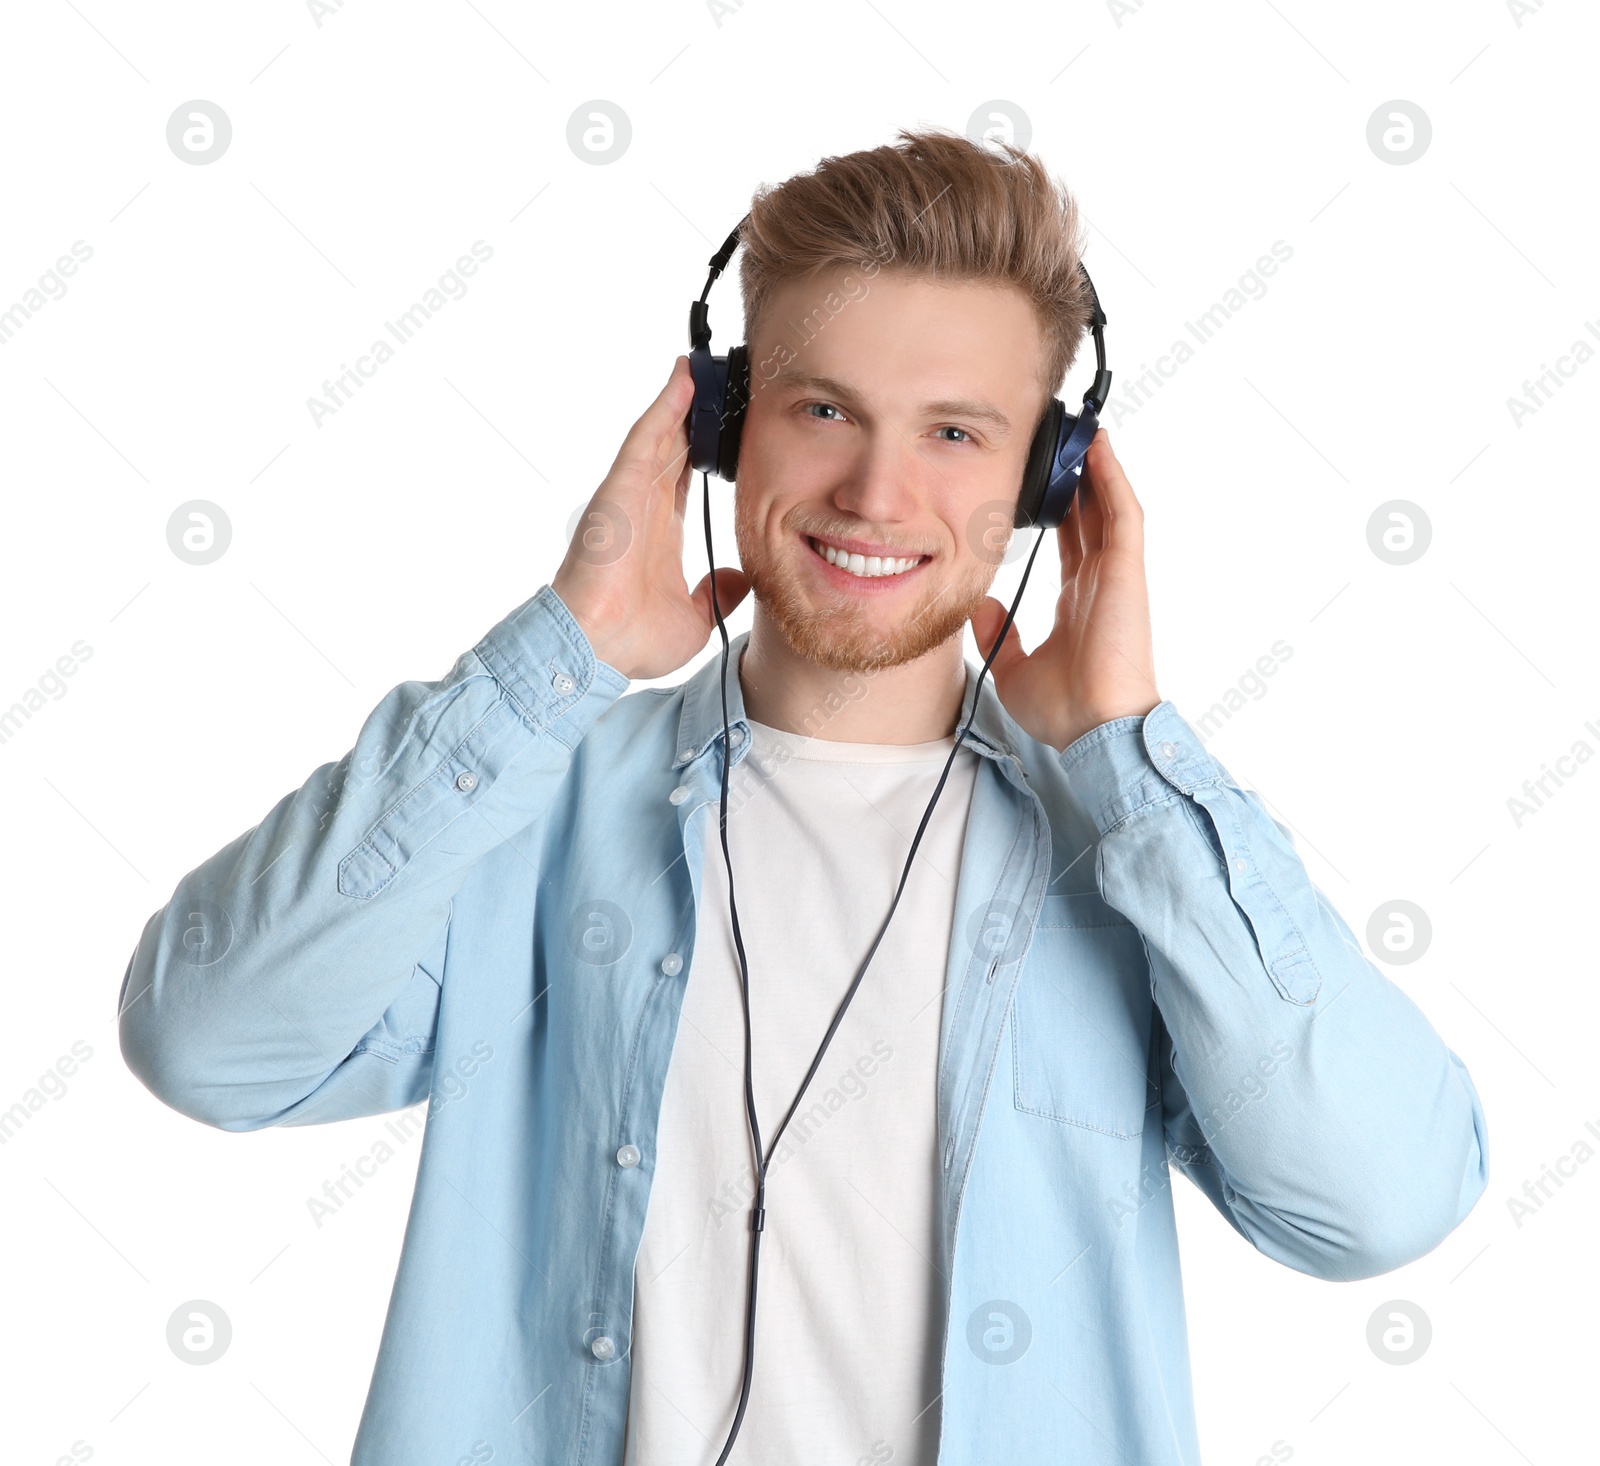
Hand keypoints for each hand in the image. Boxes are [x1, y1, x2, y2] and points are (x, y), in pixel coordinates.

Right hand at [551, 355, 750, 680]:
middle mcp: (644, 507)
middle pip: (675, 446)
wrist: (596, 649)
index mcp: (660, 532)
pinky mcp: (620, 488)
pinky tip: (683, 378)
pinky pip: (645, 436)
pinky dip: (664, 406)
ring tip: (706, 362)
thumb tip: (741, 578)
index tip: (729, 428)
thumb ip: (718, 594)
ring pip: (661, 432)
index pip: (686, 478)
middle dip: (697, 414)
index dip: (706, 450)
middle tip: (723, 380)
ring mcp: (630, 495)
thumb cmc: (630, 640)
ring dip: (683, 398)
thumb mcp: (696, 619)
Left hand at [968, 430, 1159, 753]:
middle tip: (1058, 440)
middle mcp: (1099, 581)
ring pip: (1107, 504)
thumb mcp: (1011, 669)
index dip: (1058, 510)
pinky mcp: (1126, 570)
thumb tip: (979, 605)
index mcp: (1077, 601)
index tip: (1040, 483)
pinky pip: (1122, 512)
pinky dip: (1111, 477)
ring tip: (1080, 428)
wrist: (1092, 728)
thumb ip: (997, 635)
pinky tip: (1098, 446)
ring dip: (1096, 467)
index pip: (1068, 542)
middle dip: (1076, 477)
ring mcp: (1116, 573)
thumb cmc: (1063, 710)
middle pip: (1088, 515)